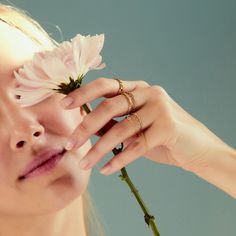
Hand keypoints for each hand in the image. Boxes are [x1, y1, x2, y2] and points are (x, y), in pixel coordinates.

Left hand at [60, 77, 228, 174]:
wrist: (195, 147)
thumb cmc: (160, 135)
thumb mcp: (134, 125)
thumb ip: (114, 122)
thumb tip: (85, 125)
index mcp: (138, 88)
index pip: (106, 85)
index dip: (83, 93)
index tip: (64, 105)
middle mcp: (148, 93)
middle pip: (110, 106)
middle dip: (86, 127)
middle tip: (70, 144)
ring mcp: (160, 108)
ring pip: (122, 129)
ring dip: (99, 149)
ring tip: (85, 163)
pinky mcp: (169, 127)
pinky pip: (137, 146)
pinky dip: (120, 160)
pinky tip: (106, 170)